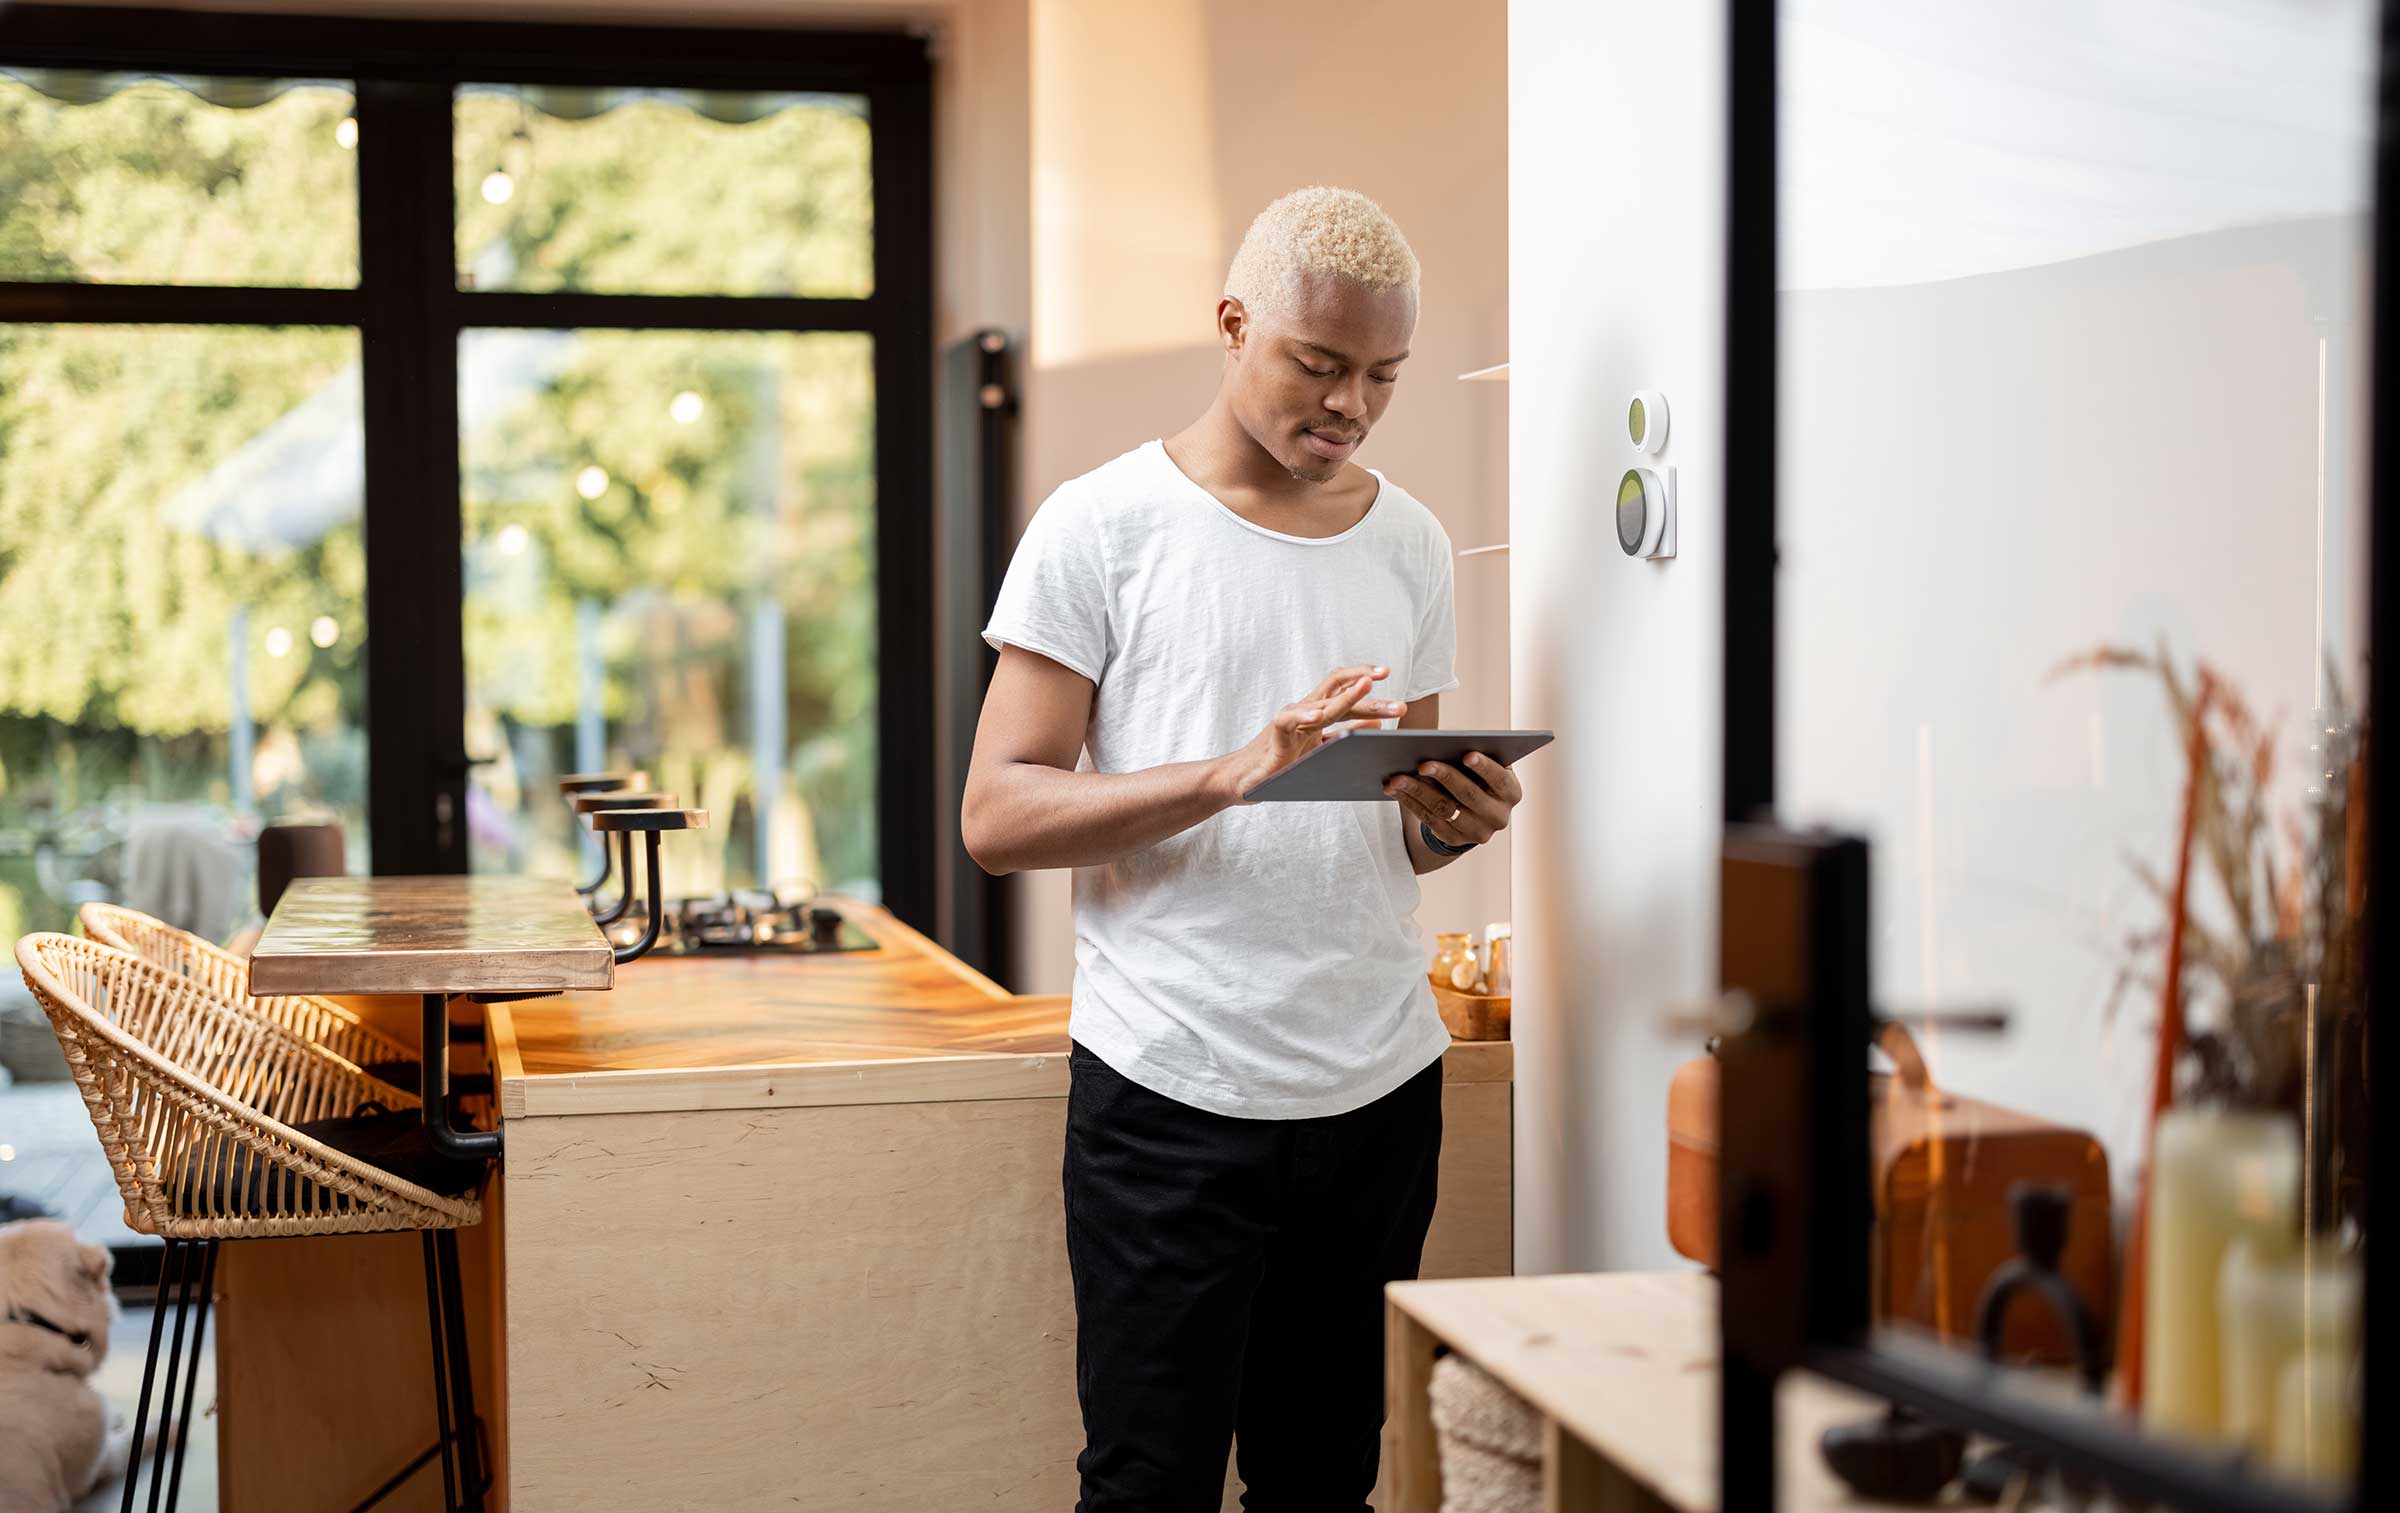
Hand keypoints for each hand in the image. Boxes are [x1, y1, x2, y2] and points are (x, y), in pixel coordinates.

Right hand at [1213, 664, 1408, 803]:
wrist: (1245, 779)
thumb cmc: (1282, 763)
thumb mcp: (1322, 747)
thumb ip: (1346, 733)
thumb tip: (1378, 723)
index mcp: (1317, 713)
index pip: (1342, 686)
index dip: (1363, 677)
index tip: (1387, 672)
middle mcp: (1305, 711)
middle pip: (1336, 687)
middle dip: (1363, 681)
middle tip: (1388, 675)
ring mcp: (1291, 722)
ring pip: (1320, 702)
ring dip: (1346, 696)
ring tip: (1367, 686)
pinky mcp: (1275, 736)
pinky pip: (1288, 721)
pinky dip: (1302, 716)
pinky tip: (1318, 716)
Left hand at [1384, 752, 1521, 848]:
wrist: (1472, 811)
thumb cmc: (1477, 775)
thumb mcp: (1484, 766)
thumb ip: (1474, 755)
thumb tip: (1444, 743)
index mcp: (1511, 793)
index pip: (1500, 780)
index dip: (1484, 767)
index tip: (1467, 754)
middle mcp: (1498, 817)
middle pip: (1468, 795)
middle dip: (1444, 777)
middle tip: (1422, 764)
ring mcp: (1477, 832)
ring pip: (1444, 809)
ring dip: (1418, 792)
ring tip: (1397, 778)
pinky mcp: (1454, 839)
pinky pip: (1429, 820)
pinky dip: (1410, 803)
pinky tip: (1395, 790)